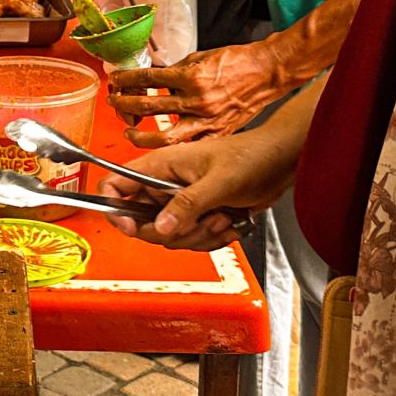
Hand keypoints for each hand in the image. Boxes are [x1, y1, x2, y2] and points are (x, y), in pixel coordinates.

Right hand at [97, 129, 294, 249]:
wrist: (282, 162)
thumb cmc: (252, 156)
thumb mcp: (218, 181)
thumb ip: (187, 205)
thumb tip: (160, 227)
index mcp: (158, 167)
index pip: (113, 186)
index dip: (114, 209)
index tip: (133, 227)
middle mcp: (163, 185)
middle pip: (142, 223)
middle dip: (174, 231)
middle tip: (198, 221)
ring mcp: (179, 201)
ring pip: (168, 235)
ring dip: (198, 235)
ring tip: (221, 216)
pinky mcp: (195, 215)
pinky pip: (189, 240)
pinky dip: (210, 238)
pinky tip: (229, 222)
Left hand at [107, 43, 288, 146]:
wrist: (268, 71)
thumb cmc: (236, 62)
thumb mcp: (200, 57)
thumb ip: (175, 71)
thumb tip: (152, 79)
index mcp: (192, 77)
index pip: (148, 78)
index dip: (126, 79)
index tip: (116, 80)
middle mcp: (197, 100)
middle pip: (148, 106)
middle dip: (125, 104)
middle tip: (115, 102)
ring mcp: (207, 120)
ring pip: (163, 137)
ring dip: (140, 136)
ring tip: (129, 131)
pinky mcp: (217, 133)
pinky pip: (188, 146)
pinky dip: (172, 148)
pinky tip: (160, 147)